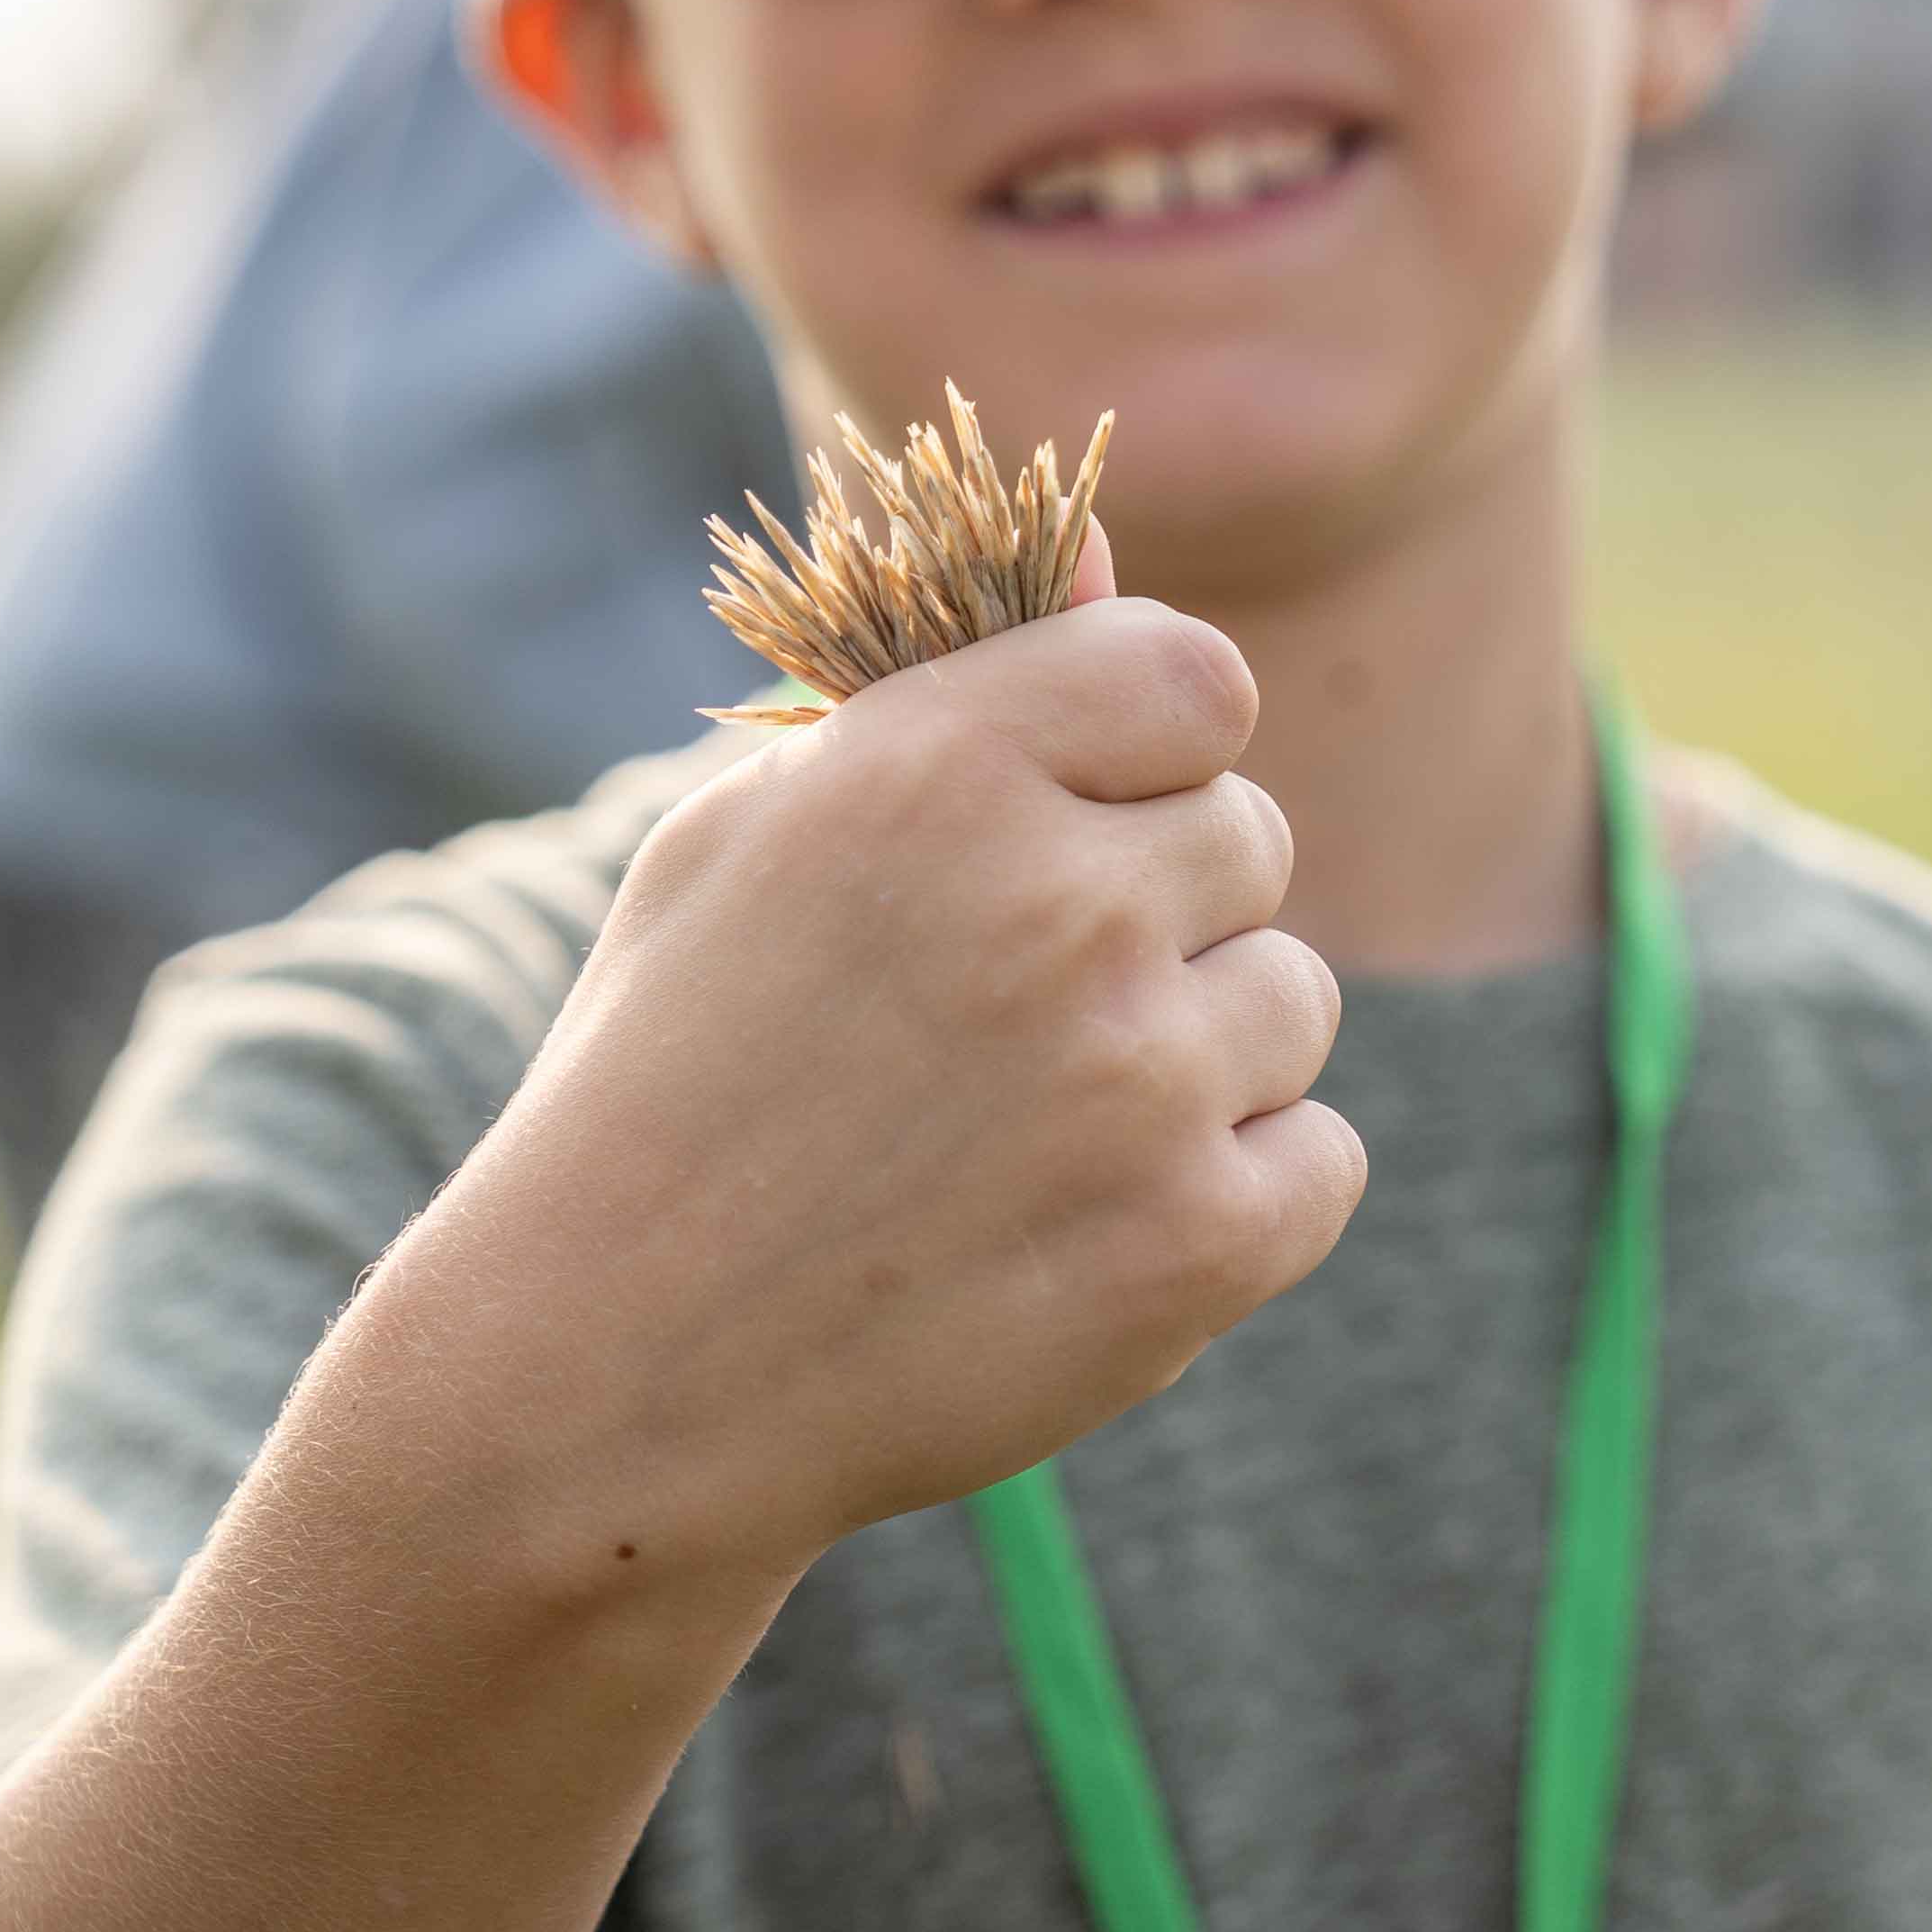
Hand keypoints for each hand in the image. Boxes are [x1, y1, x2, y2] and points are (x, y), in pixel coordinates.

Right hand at [373, 531, 1364, 1576]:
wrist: (607, 1380)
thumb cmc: (672, 1080)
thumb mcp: (750, 838)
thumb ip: (949, 689)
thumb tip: (1105, 551)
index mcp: (934, 766)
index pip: (1196, 677)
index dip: (1151, 752)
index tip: (1084, 826)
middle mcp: (1054, 902)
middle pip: (1251, 841)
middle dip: (1162, 914)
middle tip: (1017, 1017)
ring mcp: (1139, 1079)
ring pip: (1295, 1001)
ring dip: (1200, 1059)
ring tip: (1034, 1136)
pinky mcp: (1197, 1244)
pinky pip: (1325, 1160)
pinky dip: (1237, 1199)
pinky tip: (1091, 1229)